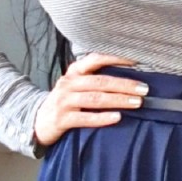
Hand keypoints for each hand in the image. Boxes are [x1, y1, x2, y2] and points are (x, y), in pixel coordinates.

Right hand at [33, 51, 148, 146]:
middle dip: (124, 85)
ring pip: (95, 99)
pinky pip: (85, 118)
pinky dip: (102, 118)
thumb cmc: (64, 101)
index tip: (136, 62)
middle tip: (144, 89)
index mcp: (74, 72)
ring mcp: (64, 101)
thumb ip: (94, 78)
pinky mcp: (62, 119)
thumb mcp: (75, 85)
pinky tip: (117, 117)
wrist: (37, 121)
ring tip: (137, 102)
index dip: (115, 58)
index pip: (95, 59)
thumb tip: (128, 76)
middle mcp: (68, 84)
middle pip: (100, 82)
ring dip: (118, 100)